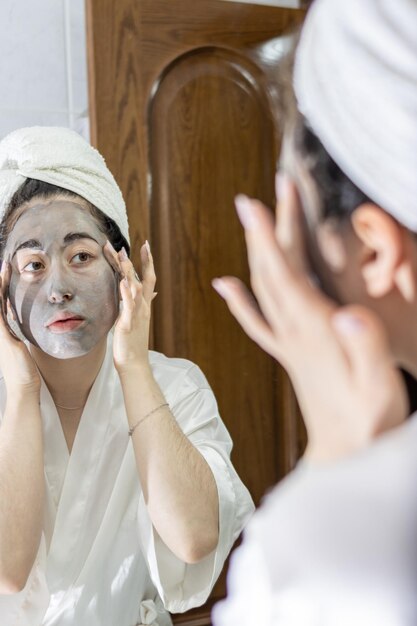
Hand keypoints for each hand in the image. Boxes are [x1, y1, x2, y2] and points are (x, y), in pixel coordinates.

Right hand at [0, 261, 40, 395]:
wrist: (24, 387)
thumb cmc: (27, 371)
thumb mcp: (23, 349)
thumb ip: (21, 338)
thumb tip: (25, 330)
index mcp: (3, 331)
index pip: (1, 304)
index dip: (3, 288)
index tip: (8, 272)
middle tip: (4, 265)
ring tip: (3, 269)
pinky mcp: (3, 337)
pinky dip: (0, 299)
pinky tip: (3, 287)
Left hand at [103, 241, 155, 374]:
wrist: (134, 363)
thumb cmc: (133, 342)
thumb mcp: (138, 319)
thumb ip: (143, 303)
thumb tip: (152, 292)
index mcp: (144, 305)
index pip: (149, 278)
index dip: (148, 261)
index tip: (146, 244)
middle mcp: (143, 307)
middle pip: (144, 279)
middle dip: (138, 261)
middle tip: (133, 244)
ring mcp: (137, 315)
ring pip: (136, 290)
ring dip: (130, 273)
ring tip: (124, 257)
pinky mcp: (128, 324)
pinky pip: (128, 307)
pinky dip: (126, 294)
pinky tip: (123, 283)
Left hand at [212, 175, 407, 461]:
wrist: (346, 452)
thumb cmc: (369, 419)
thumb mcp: (381, 386)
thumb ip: (368, 349)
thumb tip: (349, 316)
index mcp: (314, 332)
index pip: (284, 276)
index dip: (268, 238)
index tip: (253, 204)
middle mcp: (292, 332)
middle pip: (270, 272)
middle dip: (264, 230)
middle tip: (260, 193)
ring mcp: (286, 343)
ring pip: (261, 289)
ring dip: (254, 252)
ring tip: (250, 220)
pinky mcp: (288, 354)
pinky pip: (256, 321)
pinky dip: (239, 300)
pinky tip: (225, 284)